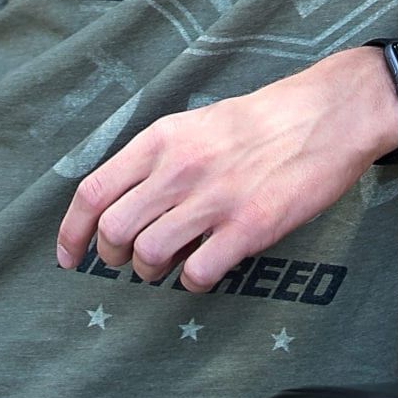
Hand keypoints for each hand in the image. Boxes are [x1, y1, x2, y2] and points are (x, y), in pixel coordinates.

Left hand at [54, 46, 397, 292]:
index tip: (70, 257)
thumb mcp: (196, 124)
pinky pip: (197, 274)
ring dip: (152, 271)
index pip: (92, 192)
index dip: (72, 233)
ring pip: (149, 257)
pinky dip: (193, 282)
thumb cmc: (261, 121)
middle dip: (114, 256)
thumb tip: (121, 203)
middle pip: (114, 231)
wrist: (327, 115)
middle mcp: (180, 168)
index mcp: (161, 139)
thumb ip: (157, 159)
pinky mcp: (249, 227)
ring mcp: (214, 199)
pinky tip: (207, 268)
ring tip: (171, 263)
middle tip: (132, 259)